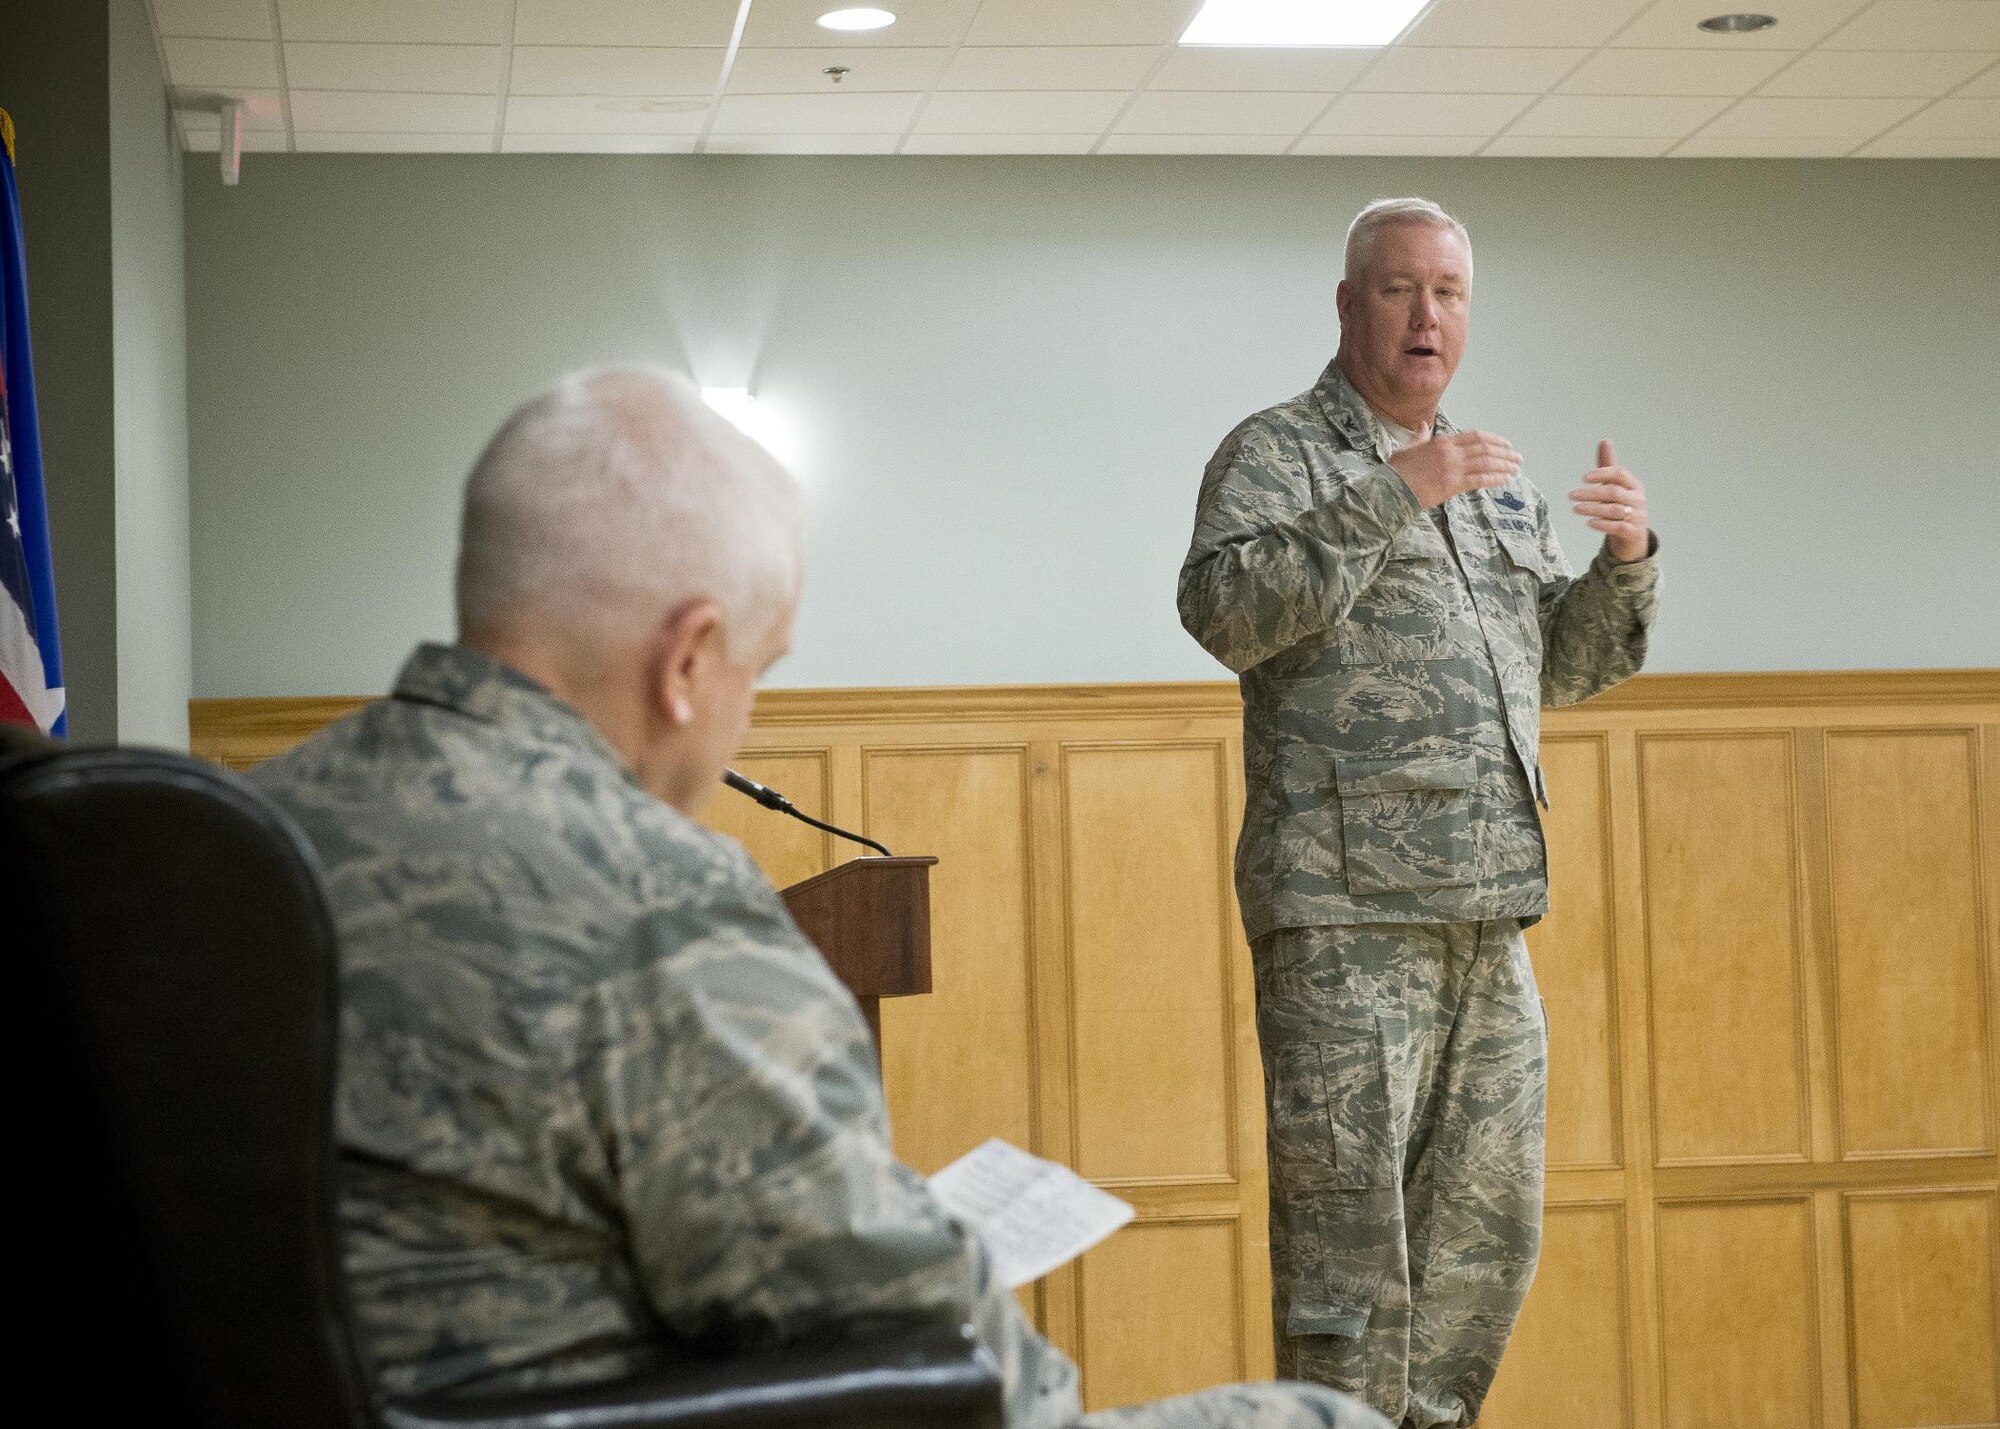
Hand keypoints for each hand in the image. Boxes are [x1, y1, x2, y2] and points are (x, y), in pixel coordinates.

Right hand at [1388, 430, 1522, 509]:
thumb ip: (1419, 437)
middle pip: (1485, 448)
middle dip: (1504, 453)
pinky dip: (1495, 478)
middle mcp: (1450, 453)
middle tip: (1517, 457)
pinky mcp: (1453, 485)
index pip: (1475, 436)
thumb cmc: (1397, 470)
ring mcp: (1453, 469)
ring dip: (1504, 465)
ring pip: (1486, 463)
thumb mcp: (1407, 448)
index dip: (1493, 439)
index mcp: (1442, 442)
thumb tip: (1422, 426)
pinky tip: (1505, 479)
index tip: (1505, 444)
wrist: (1391, 488)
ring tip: (1516, 468)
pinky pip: (1480, 480)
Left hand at [1570, 440, 1649, 562]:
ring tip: (1576, 508)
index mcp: (1634, 485)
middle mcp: (1637, 499)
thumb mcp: (1615, 486)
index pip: (1619, 474)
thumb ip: (1608, 467)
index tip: (1584, 478)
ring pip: (1614, 510)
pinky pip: (1618, 527)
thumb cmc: (1622, 507)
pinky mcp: (1633, 532)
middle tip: (1572, 495)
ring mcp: (1637, 516)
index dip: (1602, 474)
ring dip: (1593, 509)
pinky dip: (1603, 524)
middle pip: (1614, 492)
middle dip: (1591, 493)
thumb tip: (1605, 441)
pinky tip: (1589, 522)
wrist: (1633, 536)